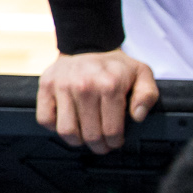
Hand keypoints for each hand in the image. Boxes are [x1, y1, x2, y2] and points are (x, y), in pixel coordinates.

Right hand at [36, 49, 159, 153]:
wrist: (89, 46)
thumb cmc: (117, 67)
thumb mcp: (142, 74)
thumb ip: (147, 95)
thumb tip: (137, 116)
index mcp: (110, 84)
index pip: (111, 129)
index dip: (115, 142)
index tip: (115, 142)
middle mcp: (84, 85)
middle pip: (90, 134)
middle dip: (99, 146)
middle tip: (102, 145)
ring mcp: (62, 85)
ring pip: (66, 131)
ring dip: (77, 141)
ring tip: (85, 138)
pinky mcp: (45, 86)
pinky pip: (45, 119)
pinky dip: (55, 128)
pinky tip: (69, 123)